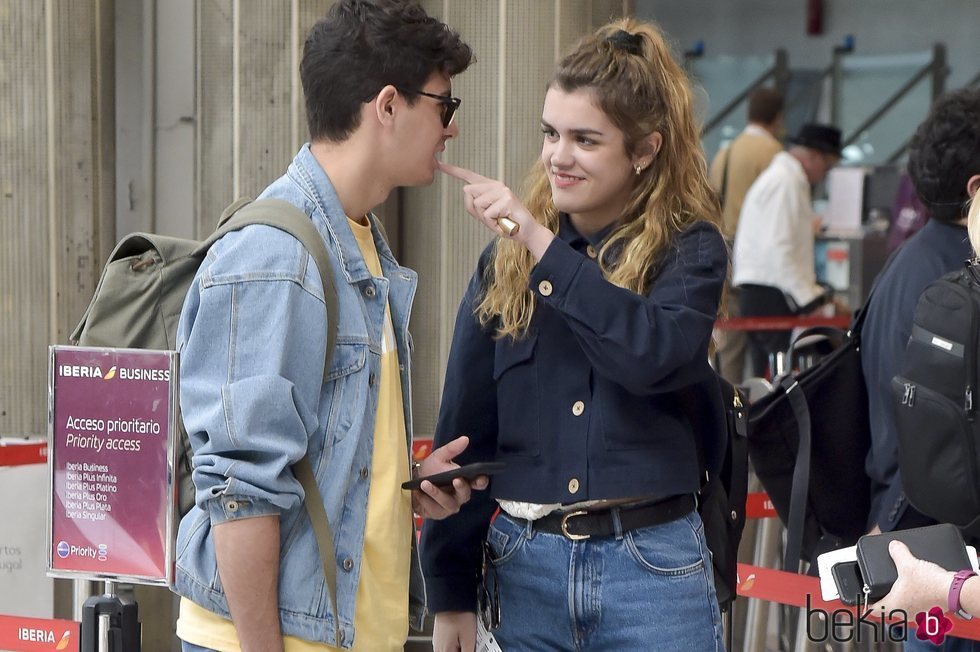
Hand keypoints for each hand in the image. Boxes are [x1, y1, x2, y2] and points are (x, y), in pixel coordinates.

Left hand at [412, 436, 488, 519]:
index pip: (479, 483)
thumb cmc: (430, 470)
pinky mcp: (437, 514)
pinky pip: (434, 510)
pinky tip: (418, 493)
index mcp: (464, 481)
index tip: (480, 478)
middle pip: (465, 495)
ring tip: (425, 484)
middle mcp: (459, 496)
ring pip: (448, 504)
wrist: (413, 482)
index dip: (481, 482)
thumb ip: (452, 449)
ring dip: (437, 494)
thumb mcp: (439, 456)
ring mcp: (449, 506)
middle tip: (455, 480)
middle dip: (461, 488)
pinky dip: (425, 500)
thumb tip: (465, 439)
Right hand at [432, 611, 477, 651]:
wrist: (451, 599)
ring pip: (452, 650)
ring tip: (468, 639)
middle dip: (464, 650)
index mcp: (445, 651)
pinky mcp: (440, 636)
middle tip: (472, 644)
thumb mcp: (469, 638)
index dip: (467, 651)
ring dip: (460, 648)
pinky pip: (449, 645)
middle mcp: (439, 648)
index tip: (472, 648)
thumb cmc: (459, 615)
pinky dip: (457, 644)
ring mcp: (438, 642)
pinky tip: (463, 637)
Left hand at [439, 162, 554, 258]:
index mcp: (490, 187)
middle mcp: (496, 185)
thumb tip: (466, 189)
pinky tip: (504, 222)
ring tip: (499, 220)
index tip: (439, 164)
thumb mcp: (485, 216)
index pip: (470, 177)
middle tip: (492, 218)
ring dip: (485, 218)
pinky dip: (493, 223)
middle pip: (468, 192)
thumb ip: (473, 205)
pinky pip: (487, 213)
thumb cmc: (506, 223)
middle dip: (476, 210)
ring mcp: (502, 190)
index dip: (453, 171)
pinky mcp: (506, 198)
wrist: (526, 232)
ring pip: (477, 204)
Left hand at [870, 540, 954, 617]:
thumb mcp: (908, 564)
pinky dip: (912, 597)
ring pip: (902, 607)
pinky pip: (915, 604)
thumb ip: (897, 553)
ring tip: (897, 585)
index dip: (866, 602)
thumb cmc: (931, 584)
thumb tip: (892, 546)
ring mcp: (917, 613)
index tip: (864, 596)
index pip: (873, 610)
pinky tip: (913, 586)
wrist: (954, 590)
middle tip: (878, 588)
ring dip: (899, 597)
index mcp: (894, 606)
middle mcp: (904, 613)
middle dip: (883, 598)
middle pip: (887, 609)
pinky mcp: (928, 609)